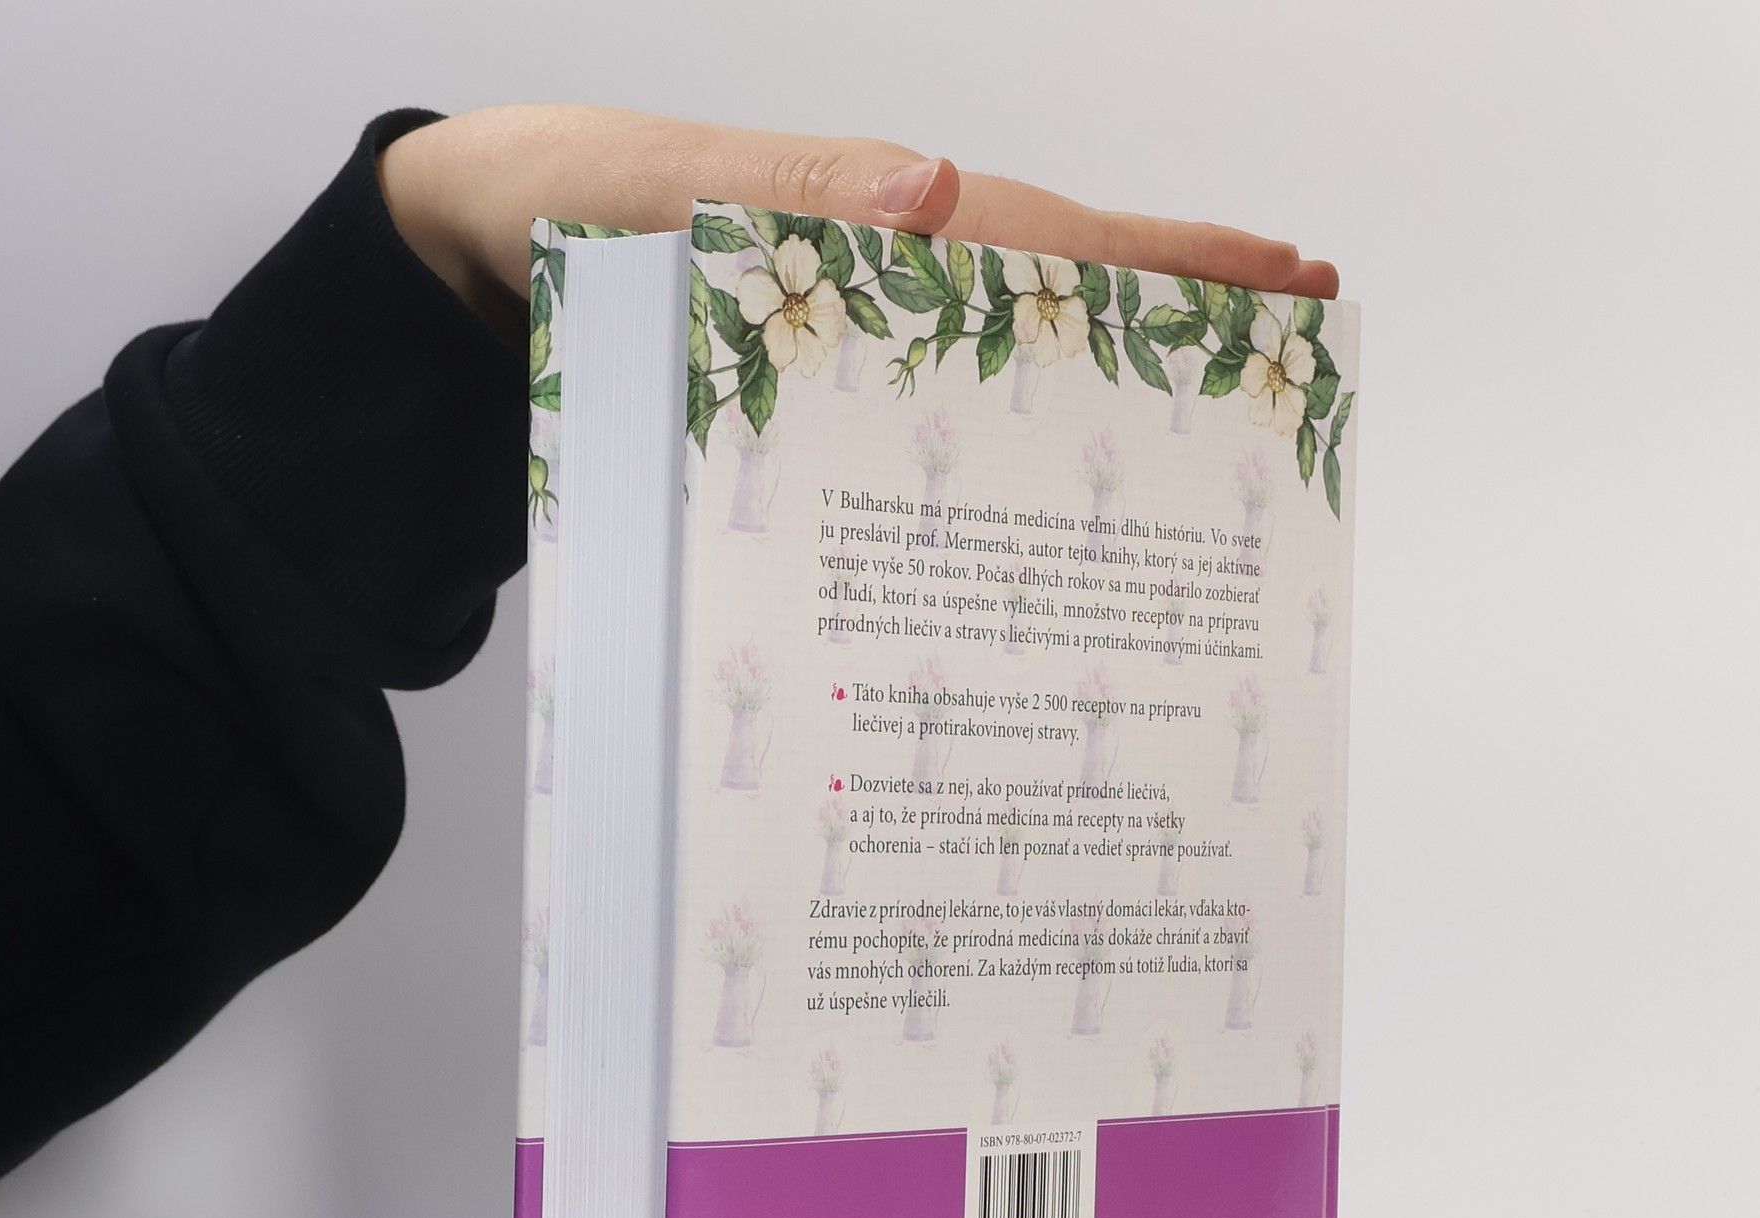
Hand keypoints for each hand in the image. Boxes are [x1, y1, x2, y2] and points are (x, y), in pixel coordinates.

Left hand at [380, 106, 1338, 343]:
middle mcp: (874, 269)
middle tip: (1304, 338)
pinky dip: (1002, 436)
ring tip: (1219, 415)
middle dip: (1183, 312)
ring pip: (1006, 349)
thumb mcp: (639, 190)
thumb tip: (932, 187)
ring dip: (1113, 375)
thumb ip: (769, 190)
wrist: (455, 261)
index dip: (1168, 261)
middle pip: (1054, 286)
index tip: (1285, 275)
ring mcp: (849, 328)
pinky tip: (1042, 487)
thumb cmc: (543, 214)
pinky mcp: (809, 383)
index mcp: (861, 214)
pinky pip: (926, 408)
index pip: (1043, 234)